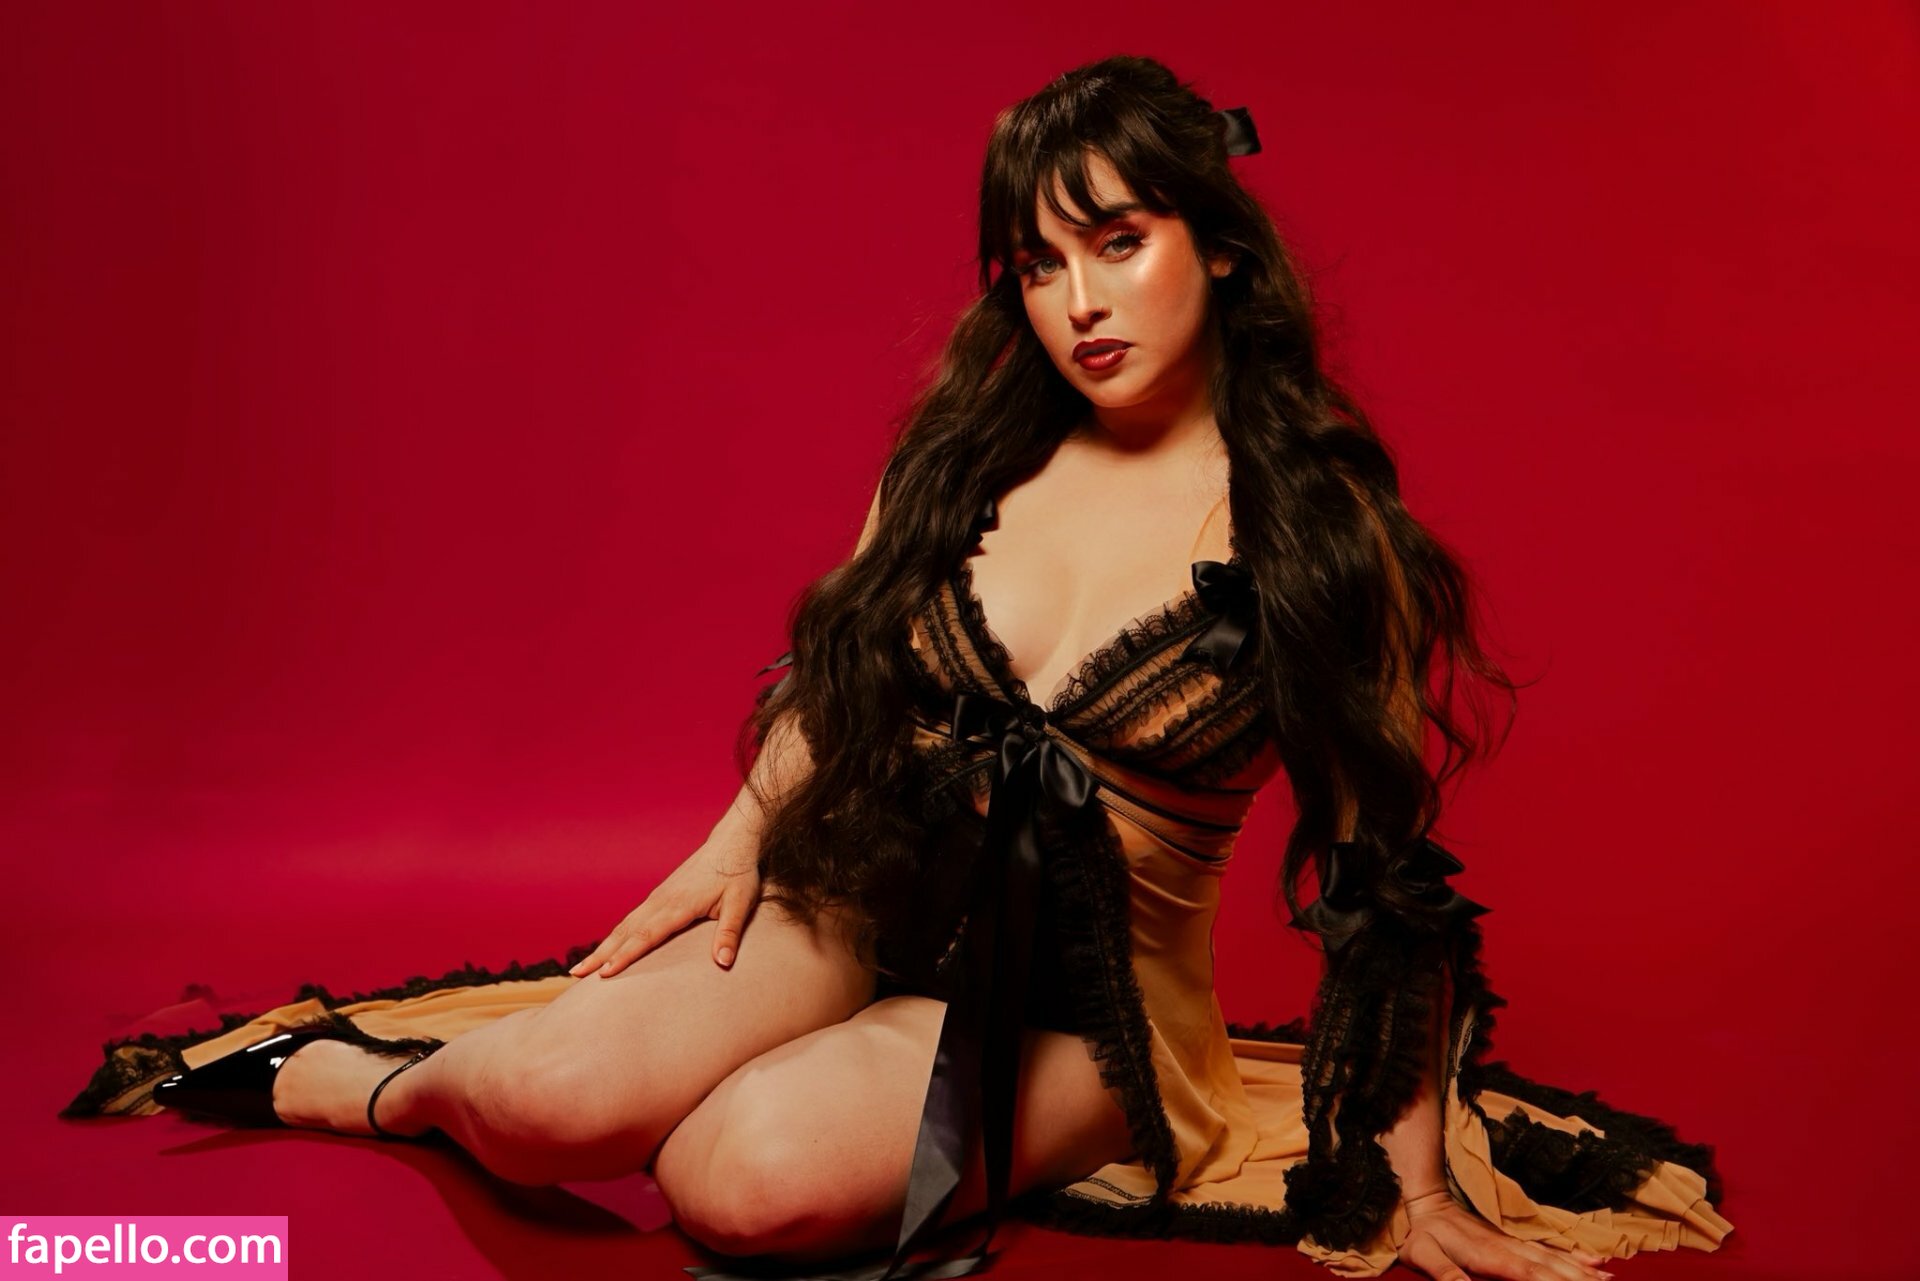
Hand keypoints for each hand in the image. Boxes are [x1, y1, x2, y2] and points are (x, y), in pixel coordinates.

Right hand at [566, 839, 761, 978]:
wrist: (731, 843)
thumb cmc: (738, 874)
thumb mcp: (741, 903)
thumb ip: (729, 933)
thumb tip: (723, 963)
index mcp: (679, 905)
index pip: (647, 935)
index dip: (626, 955)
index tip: (605, 973)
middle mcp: (661, 901)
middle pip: (625, 932)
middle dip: (600, 955)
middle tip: (576, 975)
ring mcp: (658, 897)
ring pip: (624, 925)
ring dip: (602, 946)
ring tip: (582, 967)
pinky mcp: (659, 896)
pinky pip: (632, 919)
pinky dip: (615, 936)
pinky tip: (608, 948)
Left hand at [1396, 1189, 1614, 1280]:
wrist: (1428, 1203)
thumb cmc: (1424, 1235)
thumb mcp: (1425, 1255)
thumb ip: (1446, 1274)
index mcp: (1493, 1256)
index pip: (1530, 1274)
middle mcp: (1511, 1248)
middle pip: (1552, 1269)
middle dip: (1580, 1280)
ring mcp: (1516, 1243)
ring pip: (1557, 1259)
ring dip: (1583, 1271)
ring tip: (1610, 1278)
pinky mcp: (1516, 1241)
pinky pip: (1551, 1250)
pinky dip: (1574, 1256)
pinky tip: (1594, 1261)